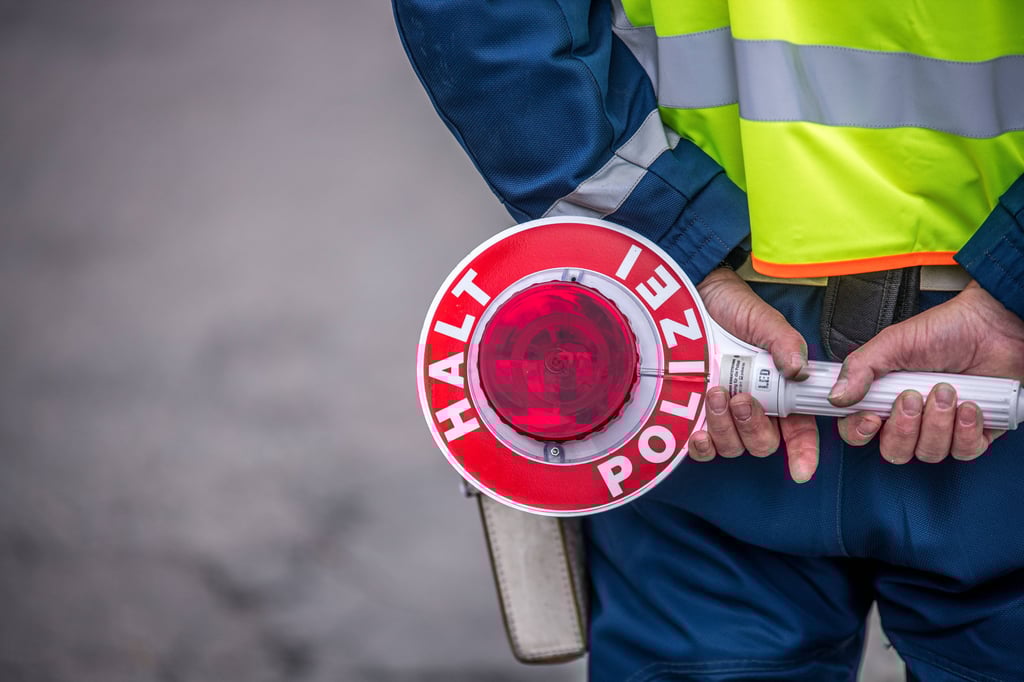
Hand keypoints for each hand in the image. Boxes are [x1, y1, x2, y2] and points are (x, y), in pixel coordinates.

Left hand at [686, 269, 818, 482]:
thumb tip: (797, 371)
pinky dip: (701, 447)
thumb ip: (785, 344)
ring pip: (732, 448)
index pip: (798, 433)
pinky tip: (697, 432)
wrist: (693, 298)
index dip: (803, 454)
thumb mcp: (765, 322)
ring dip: (726, 428)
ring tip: (716, 394)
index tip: (801, 470)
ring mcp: (723, 415)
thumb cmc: (733, 309)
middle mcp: (754, 409)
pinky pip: (701, 449)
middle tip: (741, 399)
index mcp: (780, 392)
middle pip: (763, 444)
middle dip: (753, 428)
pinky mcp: (693, 416)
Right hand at [831, 281, 1023, 462]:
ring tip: (947, 390)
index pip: (858, 430)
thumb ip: (861, 368)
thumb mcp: (894, 342)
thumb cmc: (946, 329)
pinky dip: (966, 430)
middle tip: (913, 397)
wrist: (996, 325)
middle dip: (905, 428)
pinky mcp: (975, 433)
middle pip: (894, 452)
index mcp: (884, 397)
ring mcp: (943, 428)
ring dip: (938, 423)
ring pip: (929, 453)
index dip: (860, 432)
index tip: (871, 417)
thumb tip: (836, 397)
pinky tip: (970, 405)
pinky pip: (964, 451)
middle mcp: (911, 418)